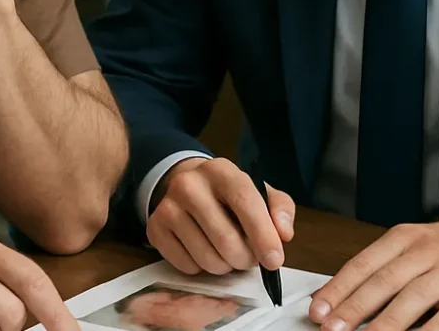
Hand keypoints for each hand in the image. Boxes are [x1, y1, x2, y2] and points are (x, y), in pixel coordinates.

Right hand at [147, 157, 294, 275]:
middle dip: (245, 259)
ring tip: (227, 252)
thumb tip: (283, 233)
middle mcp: (190, 184)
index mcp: (221, 171)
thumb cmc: (231, 195)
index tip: (274, 260)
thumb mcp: (260, 193)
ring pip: (207, 258)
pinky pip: (187, 266)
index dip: (262, 234)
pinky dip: (202, 267)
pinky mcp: (156, 228)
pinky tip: (204, 249)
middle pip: (226, 239)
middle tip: (249, 257)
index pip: (244, 201)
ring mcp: (168, 206)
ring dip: (225, 266)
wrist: (189, 186)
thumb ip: (280, 209)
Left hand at [308, 216, 438, 330]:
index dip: (339, 288)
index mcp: (404, 238)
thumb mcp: (416, 244)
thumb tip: (341, 293)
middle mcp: (425, 252)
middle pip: (383, 283)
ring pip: (412, 300)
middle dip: (353, 309)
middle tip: (331, 328)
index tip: (318, 309)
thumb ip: (384, 266)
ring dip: (384, 324)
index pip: (363, 264)